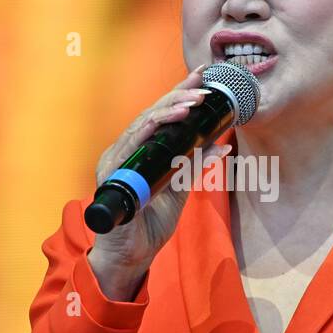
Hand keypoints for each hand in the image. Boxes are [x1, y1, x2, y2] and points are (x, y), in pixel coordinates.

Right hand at [88, 63, 231, 295]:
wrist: (132, 256)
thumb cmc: (149, 224)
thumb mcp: (179, 190)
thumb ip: (193, 167)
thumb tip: (220, 146)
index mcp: (138, 152)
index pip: (160, 117)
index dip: (180, 95)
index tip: (202, 77)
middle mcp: (125, 151)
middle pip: (151, 114)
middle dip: (178, 96)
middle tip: (203, 84)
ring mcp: (116, 161)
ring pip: (142, 124)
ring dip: (169, 110)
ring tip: (193, 101)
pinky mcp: (112, 175)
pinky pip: (133, 146)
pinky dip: (151, 131)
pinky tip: (168, 121)